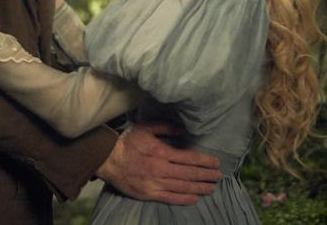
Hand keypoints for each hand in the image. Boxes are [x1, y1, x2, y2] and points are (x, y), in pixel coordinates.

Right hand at [95, 122, 221, 204]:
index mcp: (161, 152)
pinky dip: (184, 199)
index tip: (216, 163)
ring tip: (211, 188)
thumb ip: (166, 127)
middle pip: (189, 174)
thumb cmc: (127, 142)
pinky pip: (170, 198)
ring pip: (182, 187)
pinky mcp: (148, 194)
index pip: (188, 158)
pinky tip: (195, 198)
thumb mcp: (146, 128)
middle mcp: (160, 169)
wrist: (107, 159)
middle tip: (218, 176)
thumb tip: (183, 132)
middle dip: (206, 175)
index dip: (204, 161)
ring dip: (199, 188)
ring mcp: (155, 183)